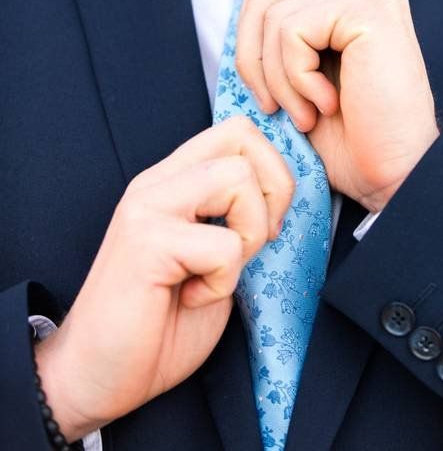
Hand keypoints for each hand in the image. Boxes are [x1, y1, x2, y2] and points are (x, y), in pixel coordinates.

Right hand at [34, 117, 293, 441]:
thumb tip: (283, 194)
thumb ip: (235, 218)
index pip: (237, 130)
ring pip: (238, 178)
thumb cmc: (158, 323)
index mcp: (172, 180)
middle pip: (243, 137)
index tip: (266, 221)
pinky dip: (223, 282)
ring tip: (217, 272)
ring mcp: (148, 207)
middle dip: (273, 192)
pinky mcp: (146, 243)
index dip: (272, 168)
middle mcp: (157, 182)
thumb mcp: (212, 257)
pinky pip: (224, 246)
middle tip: (250, 243)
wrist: (97, 375)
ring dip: (249, 233)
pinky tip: (191, 297)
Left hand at [236, 0, 438, 213]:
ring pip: (275, 15)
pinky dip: (296, 78)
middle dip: (255, 57)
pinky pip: (293, 31)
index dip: (250, 43)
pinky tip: (328, 104)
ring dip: (279, 79)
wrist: (395, 175)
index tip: (270, 96)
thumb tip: (235, 18)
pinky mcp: (370, 8)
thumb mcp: (297, 78)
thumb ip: (274, 38)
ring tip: (308, 114)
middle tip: (278, 107)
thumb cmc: (349, 140)